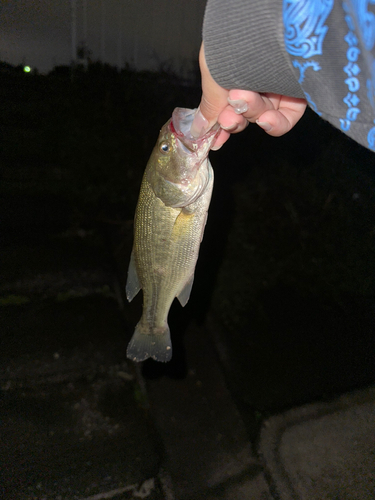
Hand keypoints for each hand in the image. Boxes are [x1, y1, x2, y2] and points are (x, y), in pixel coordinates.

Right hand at [191, 43, 306, 149]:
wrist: (261, 29)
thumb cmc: (233, 45)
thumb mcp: (213, 75)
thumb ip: (209, 106)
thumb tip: (198, 130)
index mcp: (233, 71)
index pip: (227, 104)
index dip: (220, 124)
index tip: (213, 139)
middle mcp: (256, 77)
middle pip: (244, 113)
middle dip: (234, 119)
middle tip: (228, 119)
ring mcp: (277, 85)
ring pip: (262, 114)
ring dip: (251, 113)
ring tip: (243, 99)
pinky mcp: (298, 92)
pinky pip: (287, 118)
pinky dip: (275, 124)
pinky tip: (266, 119)